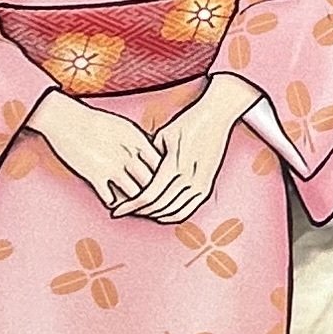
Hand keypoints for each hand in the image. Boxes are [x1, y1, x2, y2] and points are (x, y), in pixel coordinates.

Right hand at [26, 92, 163, 212]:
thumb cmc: (96, 121)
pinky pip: (109, 198)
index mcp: (139, 141)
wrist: (65, 119)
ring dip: (135, 202)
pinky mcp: (93, 176)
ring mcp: (112, 166)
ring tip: (135, 206)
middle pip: (152, 182)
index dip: (165, 176)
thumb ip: (142, 143)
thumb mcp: (125, 127)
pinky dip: (113, 203)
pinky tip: (113, 202)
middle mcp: (128, 155)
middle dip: (155, 193)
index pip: (163, 165)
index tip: (164, 183)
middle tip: (155, 202)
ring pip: (135, 194)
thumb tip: (158, 155)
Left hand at [119, 75, 255, 222]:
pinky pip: (187, 209)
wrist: (216, 118)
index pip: (148, 195)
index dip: (130, 206)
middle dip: (139, 211)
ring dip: (154, 214)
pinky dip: (172, 215)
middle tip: (126, 211)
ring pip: (172, 211)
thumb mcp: (162, 136)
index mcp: (174, 165)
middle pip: (159, 205)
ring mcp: (200, 183)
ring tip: (140, 212)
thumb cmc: (187, 123)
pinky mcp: (206, 186)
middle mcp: (189, 178)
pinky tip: (160, 214)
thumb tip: (132, 175)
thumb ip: (149, 158)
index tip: (117, 210)